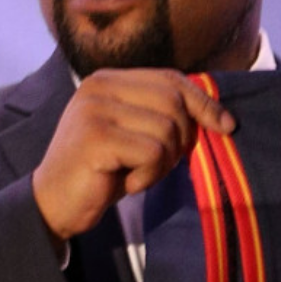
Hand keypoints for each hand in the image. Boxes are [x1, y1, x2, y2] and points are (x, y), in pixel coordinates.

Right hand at [32, 68, 235, 244]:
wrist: (53, 203)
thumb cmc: (102, 171)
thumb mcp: (135, 134)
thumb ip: (163, 115)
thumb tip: (222, 118)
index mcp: (110, 79)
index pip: (172, 79)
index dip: (204, 102)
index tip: (226, 126)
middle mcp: (100, 86)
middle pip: (174, 102)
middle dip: (181, 139)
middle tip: (158, 165)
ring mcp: (95, 109)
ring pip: (167, 130)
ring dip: (162, 163)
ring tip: (136, 174)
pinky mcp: (96, 137)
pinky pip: (153, 153)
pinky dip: (148, 175)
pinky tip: (126, 183)